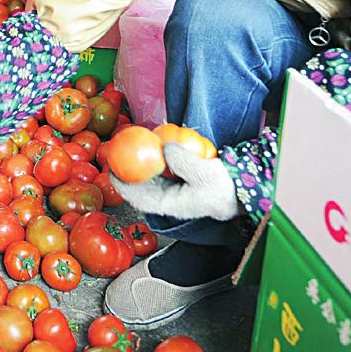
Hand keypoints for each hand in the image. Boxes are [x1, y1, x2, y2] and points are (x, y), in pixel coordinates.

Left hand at [110, 143, 240, 220]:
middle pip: (138, 187)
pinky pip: (160, 171)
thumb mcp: (205, 174)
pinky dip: (153, 160)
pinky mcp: (178, 181)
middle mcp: (167, 199)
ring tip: (128, 147)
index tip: (111, 170)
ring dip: (137, 165)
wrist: (239, 192)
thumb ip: (184, 162)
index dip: (121, 185)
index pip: (137, 197)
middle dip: (125, 172)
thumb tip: (164, 149)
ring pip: (148, 178)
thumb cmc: (223, 188)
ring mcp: (172, 191)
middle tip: (115, 153)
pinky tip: (152, 146)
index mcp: (169, 204)